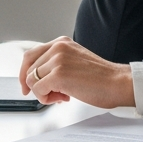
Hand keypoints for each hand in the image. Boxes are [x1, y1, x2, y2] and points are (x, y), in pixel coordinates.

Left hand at [19, 37, 134, 108]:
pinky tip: (63, 98)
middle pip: (28, 69)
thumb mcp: (74, 61)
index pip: (31, 55)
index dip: (26, 73)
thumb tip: (38, 78)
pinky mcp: (58, 74)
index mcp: (62, 42)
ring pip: (31, 81)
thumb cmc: (100, 77)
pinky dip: (46, 98)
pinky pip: (38, 90)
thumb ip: (57, 64)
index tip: (27, 85)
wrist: (117, 83)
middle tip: (46, 94)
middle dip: (34, 86)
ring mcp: (58, 60)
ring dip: (43, 93)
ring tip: (61, 95)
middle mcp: (58, 47)